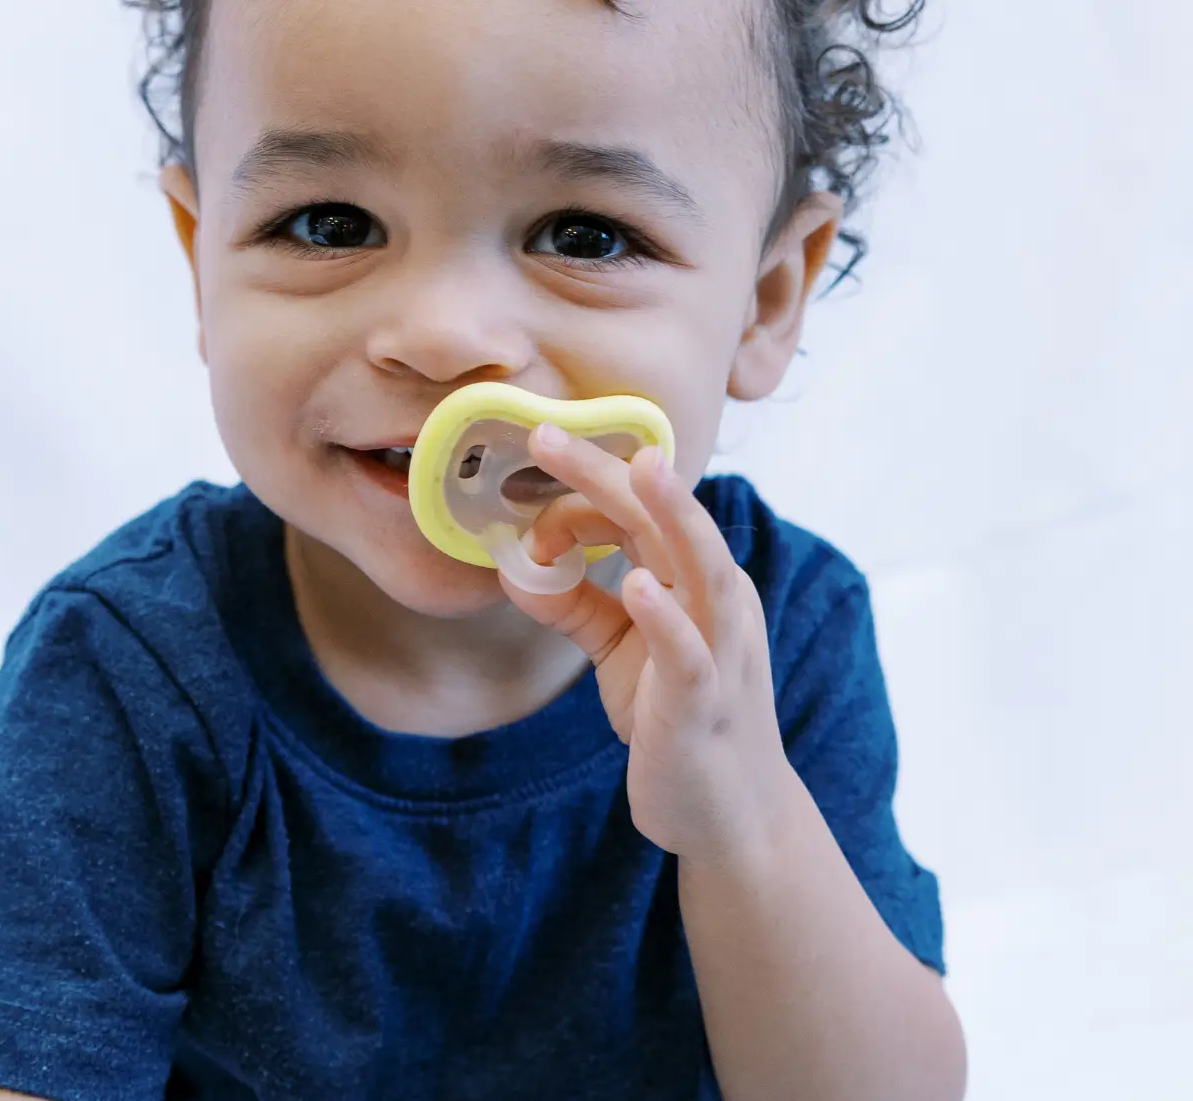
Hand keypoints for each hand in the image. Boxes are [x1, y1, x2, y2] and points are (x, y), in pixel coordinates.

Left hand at [496, 424, 795, 863]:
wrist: (732, 817)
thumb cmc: (676, 718)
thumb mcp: (620, 650)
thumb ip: (576, 603)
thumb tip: (519, 565)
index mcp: (696, 581)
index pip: (639, 515)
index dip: (578, 498)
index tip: (523, 502)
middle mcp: (717, 603)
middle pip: (667, 521)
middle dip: (609, 473)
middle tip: (547, 433)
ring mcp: (719, 651)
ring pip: (704, 569)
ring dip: (673, 516)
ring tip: (639, 469)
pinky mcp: (704, 704)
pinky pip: (690, 654)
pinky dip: (666, 617)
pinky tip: (638, 586)